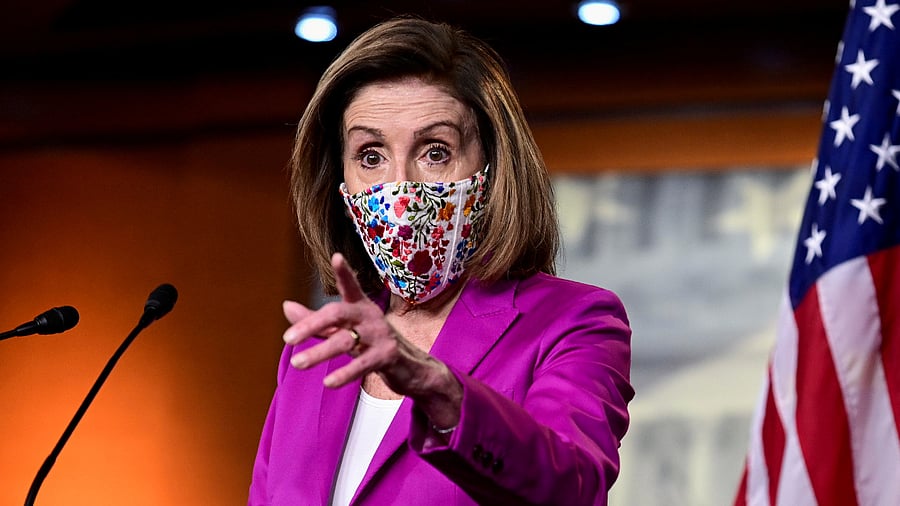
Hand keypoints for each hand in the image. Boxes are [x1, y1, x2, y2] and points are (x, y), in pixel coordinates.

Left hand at [282, 252, 404, 387]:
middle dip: (311, 325)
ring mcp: (380, 335)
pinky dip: (344, 373)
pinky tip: (327, 382)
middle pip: (337, 314)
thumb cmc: (371, 343)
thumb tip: (286, 306)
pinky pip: (362, 364)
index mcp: (359, 306)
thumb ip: (315, 321)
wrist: (409, 366)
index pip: (350, 286)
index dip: (344, 272)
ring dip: (319, 353)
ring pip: (345, 341)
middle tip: (287, 339)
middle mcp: (370, 316)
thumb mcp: (343, 329)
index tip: (336, 257)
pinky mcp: (387, 356)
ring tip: (297, 363)